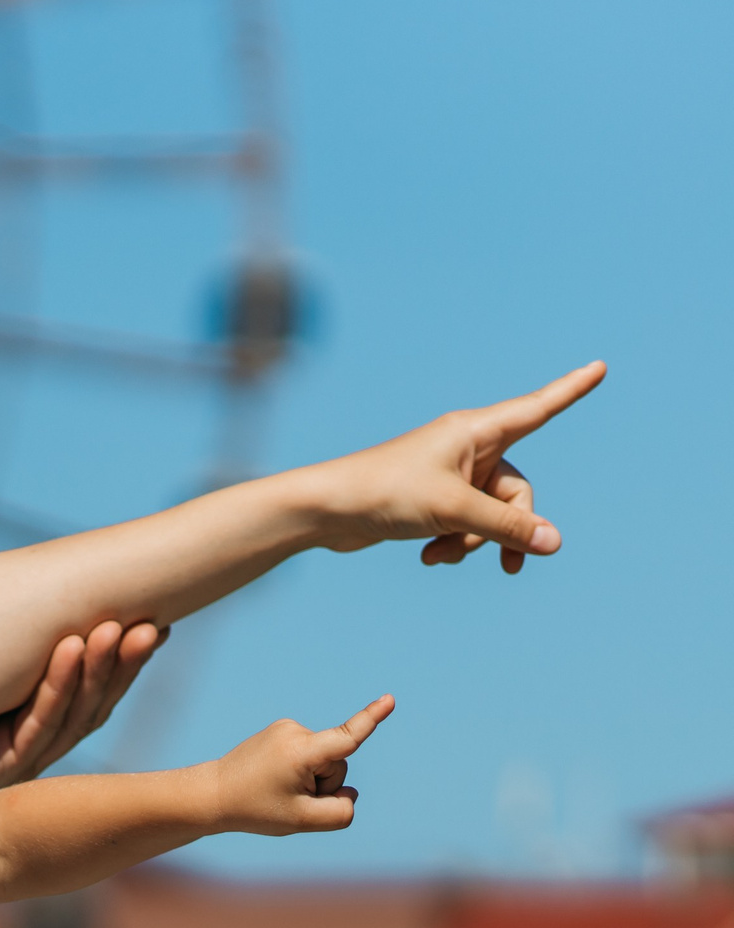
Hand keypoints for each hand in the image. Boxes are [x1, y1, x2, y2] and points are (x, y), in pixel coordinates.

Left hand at [0, 621, 165, 794]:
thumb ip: (7, 646)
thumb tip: (45, 589)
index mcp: (35, 723)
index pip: (91, 691)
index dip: (123, 662)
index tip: (157, 625)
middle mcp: (34, 744)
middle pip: (91, 704)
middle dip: (121, 665)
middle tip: (149, 626)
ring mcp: (19, 759)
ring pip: (72, 714)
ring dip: (96, 669)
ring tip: (113, 630)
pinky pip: (35, 724)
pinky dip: (56, 686)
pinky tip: (69, 649)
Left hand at [210, 695, 395, 835]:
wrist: (214, 794)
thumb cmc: (255, 809)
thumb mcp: (302, 820)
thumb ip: (339, 812)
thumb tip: (350, 793)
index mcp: (300, 752)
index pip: (345, 738)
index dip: (371, 719)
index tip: (390, 700)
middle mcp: (295, 732)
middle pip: (337, 766)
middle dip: (322, 787)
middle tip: (285, 798)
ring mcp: (287, 729)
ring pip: (324, 762)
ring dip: (310, 780)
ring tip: (277, 789)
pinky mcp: (283, 732)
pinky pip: (310, 756)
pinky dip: (301, 771)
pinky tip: (275, 779)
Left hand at [306, 362, 602, 572]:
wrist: (326, 512)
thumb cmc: (385, 494)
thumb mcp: (454, 511)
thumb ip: (507, 526)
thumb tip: (554, 542)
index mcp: (474, 430)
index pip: (537, 408)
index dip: (571, 390)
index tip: (600, 367)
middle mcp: (467, 447)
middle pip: (517, 490)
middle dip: (506, 527)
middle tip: (502, 561)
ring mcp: (451, 475)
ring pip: (491, 514)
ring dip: (473, 541)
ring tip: (441, 553)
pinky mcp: (434, 501)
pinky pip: (466, 525)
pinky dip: (453, 543)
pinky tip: (428, 557)